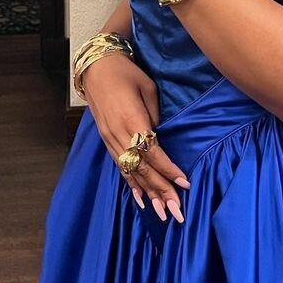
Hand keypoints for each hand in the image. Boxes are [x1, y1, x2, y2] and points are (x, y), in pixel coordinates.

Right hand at [82, 52, 190, 223]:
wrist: (97, 69)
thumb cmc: (128, 74)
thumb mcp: (148, 89)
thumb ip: (155, 116)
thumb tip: (161, 138)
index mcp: (132, 120)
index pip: (153, 153)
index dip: (169, 170)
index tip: (185, 183)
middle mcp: (119, 135)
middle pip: (143, 168)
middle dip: (161, 190)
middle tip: (177, 210)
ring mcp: (110, 140)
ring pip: (131, 172)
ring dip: (148, 193)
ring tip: (162, 213)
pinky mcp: (106, 141)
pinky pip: (120, 168)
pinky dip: (132, 185)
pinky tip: (141, 200)